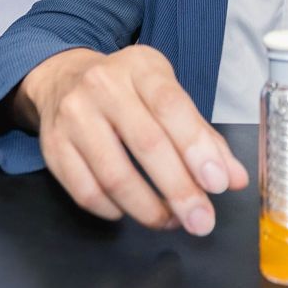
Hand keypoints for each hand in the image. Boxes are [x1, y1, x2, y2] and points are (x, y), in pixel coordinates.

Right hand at [17, 45, 248, 234]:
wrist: (64, 77)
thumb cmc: (126, 89)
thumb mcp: (165, 93)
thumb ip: (202, 134)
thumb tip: (234, 178)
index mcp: (140, 67)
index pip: (171, 106)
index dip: (196, 147)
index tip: (218, 183)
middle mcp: (103, 86)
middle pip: (146, 143)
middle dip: (179, 189)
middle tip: (201, 221)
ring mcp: (73, 116)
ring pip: (113, 174)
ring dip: (147, 208)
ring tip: (170, 221)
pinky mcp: (53, 146)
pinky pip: (85, 191)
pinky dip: (112, 210)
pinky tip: (129, 211)